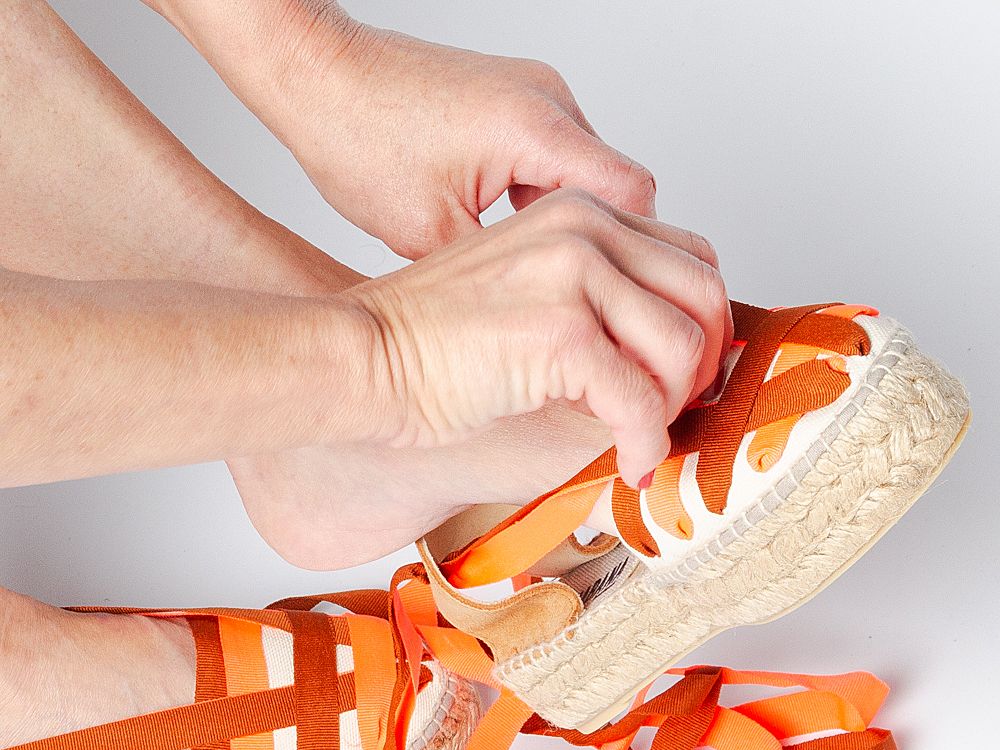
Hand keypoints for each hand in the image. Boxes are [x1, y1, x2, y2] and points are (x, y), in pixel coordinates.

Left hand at [155, 0, 659, 259]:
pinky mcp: (515, 101)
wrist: (321, 78)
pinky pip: (556, 162)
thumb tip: (540, 318)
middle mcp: (547, 102)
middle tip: (585, 307)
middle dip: (606, 252)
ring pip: (587, 180)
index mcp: (535, 129)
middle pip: (619, 192)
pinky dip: (545, 206)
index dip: (635, 259)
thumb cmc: (358, 137)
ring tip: (540, 279)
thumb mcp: (429, 234)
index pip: (634, 198)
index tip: (619, 304)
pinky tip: (514, 242)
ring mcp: (534, 96)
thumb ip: (500, 275)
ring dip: (571, 231)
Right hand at [346, 189, 729, 486]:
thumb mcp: (528, 292)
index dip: (704, 324)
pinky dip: (644, 444)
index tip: (685, 375)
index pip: (690, 256)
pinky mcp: (562, 332)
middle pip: (704, 295)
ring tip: (638, 439)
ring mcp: (575, 275)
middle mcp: (585, 229)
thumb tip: (672, 360)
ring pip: (684, 348)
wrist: (365, 355)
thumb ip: (594, 301)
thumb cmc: (431, 339)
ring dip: (672, 410)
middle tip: (675, 413)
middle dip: (704, 366)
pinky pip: (640, 400)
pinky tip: (626, 464)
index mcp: (579, 213)